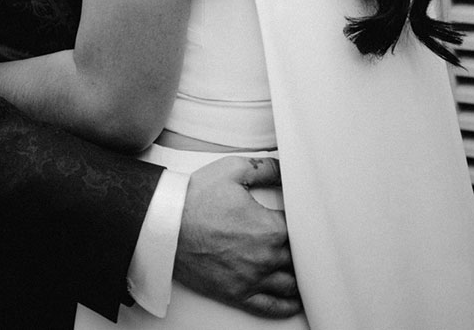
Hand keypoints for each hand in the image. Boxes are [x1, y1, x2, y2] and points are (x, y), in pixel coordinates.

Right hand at [174, 155, 301, 318]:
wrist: (166, 225)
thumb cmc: (196, 198)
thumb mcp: (233, 170)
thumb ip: (266, 168)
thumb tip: (286, 167)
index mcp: (269, 229)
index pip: (304, 230)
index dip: (308, 222)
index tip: (307, 216)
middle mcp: (265, 258)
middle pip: (300, 259)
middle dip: (305, 249)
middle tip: (307, 239)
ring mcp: (252, 279)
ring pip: (290, 284)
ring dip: (300, 277)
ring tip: (304, 268)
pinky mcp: (237, 294)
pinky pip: (271, 306)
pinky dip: (287, 305)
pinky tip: (293, 300)